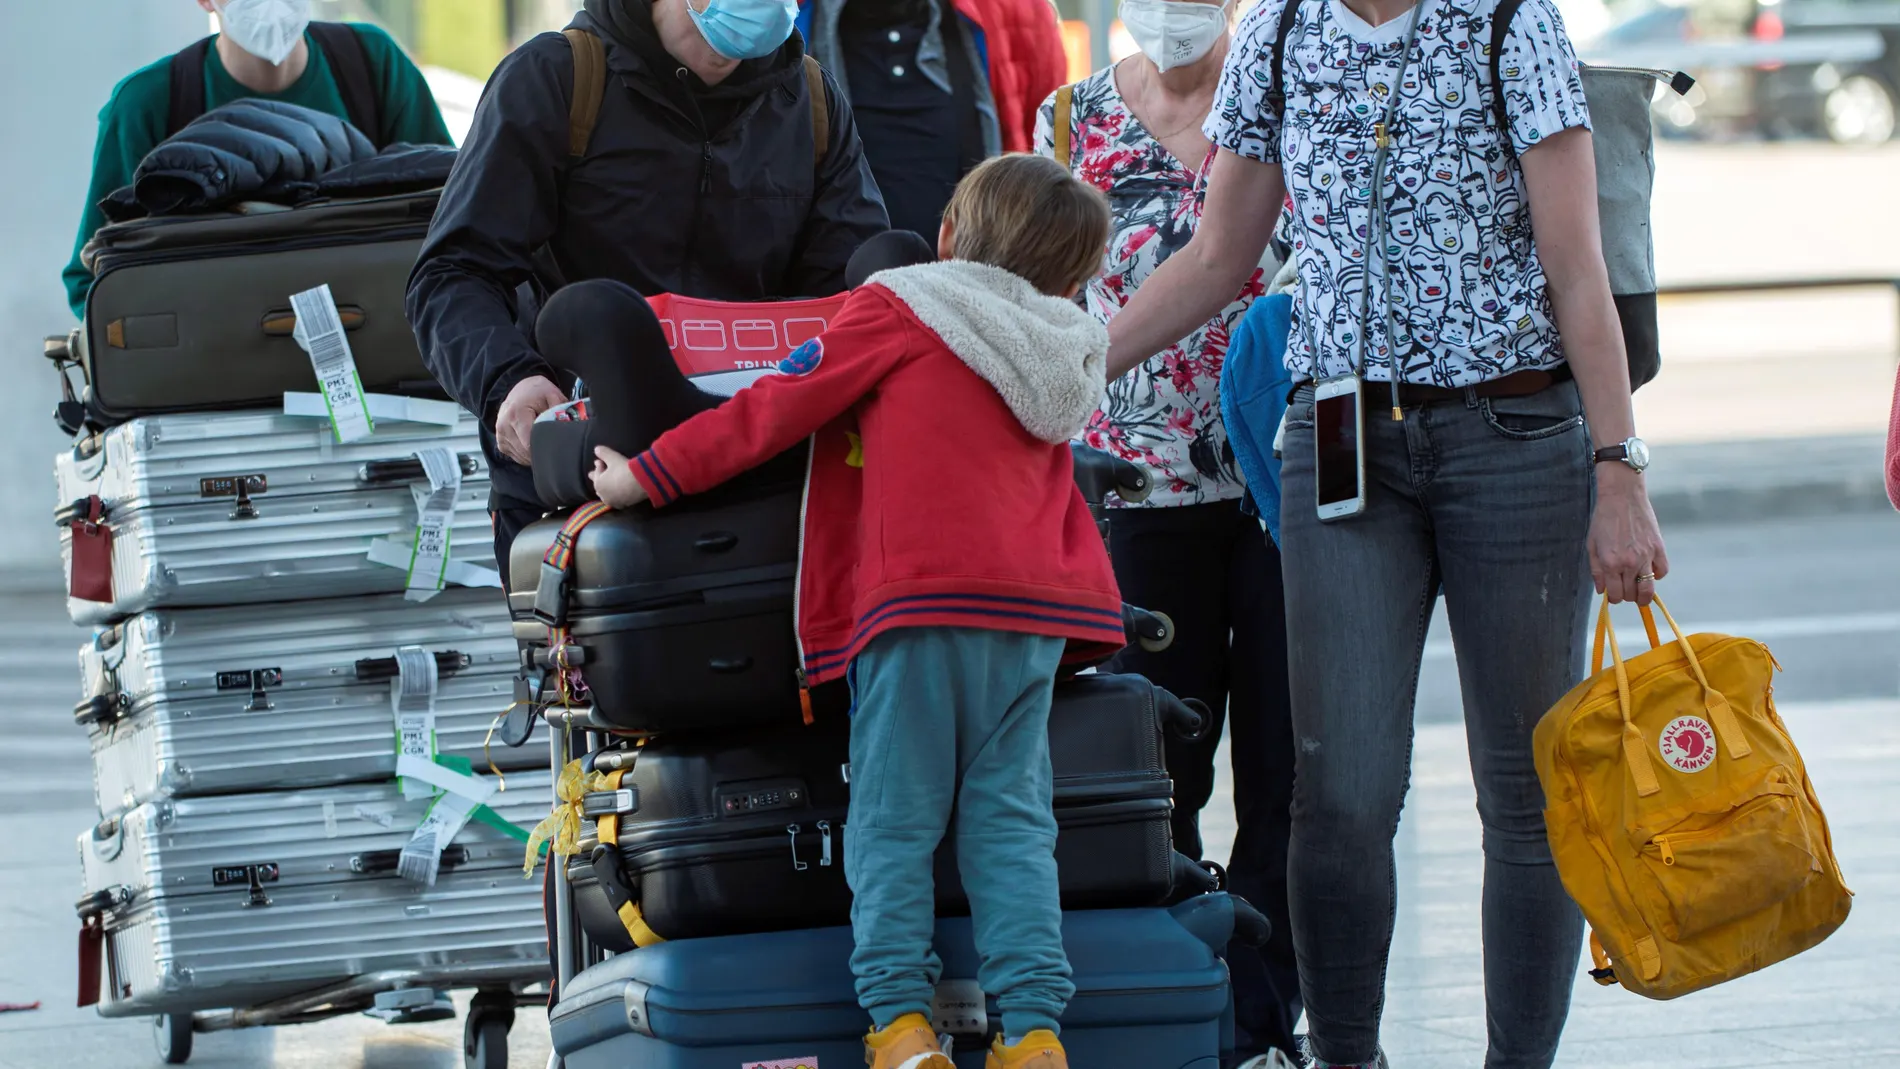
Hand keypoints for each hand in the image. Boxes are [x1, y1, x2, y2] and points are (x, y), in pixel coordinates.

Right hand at [495, 375, 568, 465]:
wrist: (522, 388)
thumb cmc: (538, 392)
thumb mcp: (553, 396)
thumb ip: (560, 413)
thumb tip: (566, 429)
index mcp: (516, 414)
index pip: (529, 444)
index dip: (545, 447)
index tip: (555, 442)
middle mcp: (504, 426)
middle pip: (526, 452)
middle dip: (541, 450)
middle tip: (552, 440)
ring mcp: (500, 435)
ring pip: (522, 457)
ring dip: (534, 452)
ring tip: (542, 437)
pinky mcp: (501, 442)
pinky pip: (517, 456)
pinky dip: (527, 453)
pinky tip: (534, 441)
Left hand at [590, 446, 648, 508]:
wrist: (642, 482)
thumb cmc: (624, 469)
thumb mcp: (613, 457)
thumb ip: (603, 453)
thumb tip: (596, 449)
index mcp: (598, 484)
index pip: (597, 473)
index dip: (599, 466)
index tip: (600, 461)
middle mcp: (603, 495)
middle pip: (599, 486)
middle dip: (600, 479)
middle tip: (599, 475)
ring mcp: (613, 502)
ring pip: (606, 495)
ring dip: (606, 489)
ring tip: (607, 486)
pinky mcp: (623, 505)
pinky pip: (616, 500)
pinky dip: (615, 495)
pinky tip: (618, 493)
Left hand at [1589, 465, 1667, 605]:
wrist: (1622, 496)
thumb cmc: (1603, 519)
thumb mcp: (1591, 545)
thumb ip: (1596, 570)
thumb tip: (1602, 591)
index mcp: (1610, 563)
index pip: (1615, 595)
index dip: (1613, 598)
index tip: (1613, 595)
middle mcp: (1629, 563)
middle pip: (1632, 595)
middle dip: (1627, 596)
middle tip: (1624, 590)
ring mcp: (1646, 556)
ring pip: (1649, 589)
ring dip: (1643, 595)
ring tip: (1639, 592)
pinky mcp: (1659, 548)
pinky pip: (1662, 571)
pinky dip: (1656, 575)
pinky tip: (1648, 570)